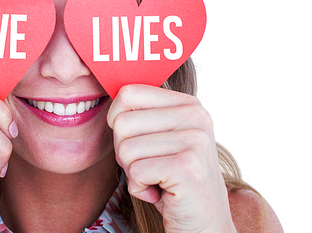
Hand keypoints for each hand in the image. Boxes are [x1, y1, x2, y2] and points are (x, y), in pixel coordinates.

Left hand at [107, 84, 235, 232]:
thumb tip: (107, 92)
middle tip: (148, 167)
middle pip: (122, 121)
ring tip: (156, 180)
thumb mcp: (159, 137)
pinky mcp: (188, 168)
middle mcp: (195, 116)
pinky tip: (161, 194)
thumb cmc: (171, 179)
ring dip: (132, 172)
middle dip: (123, 151)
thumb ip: (141, 113)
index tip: (132, 138)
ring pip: (125, 148)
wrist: (205, 225)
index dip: (116, 118)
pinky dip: (139, 189)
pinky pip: (135, 172)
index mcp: (188, 103)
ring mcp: (195, 141)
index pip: (129, 92)